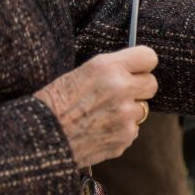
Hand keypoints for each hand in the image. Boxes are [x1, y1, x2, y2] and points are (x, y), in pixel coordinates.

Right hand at [34, 46, 157, 167]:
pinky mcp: (126, 136)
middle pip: (152, 84)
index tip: (138, 69)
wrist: (42, 136)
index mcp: (107, 67)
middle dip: (139, 88)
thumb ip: (112, 70)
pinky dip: (121, 130)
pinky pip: (133, 129)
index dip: (143, 64)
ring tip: (102, 114)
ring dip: (128, 111)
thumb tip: (136, 70)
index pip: (148, 57)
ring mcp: (126, 115)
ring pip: (142, 109)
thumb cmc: (56, 102)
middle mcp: (121, 89)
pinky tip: (99, 129)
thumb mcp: (80, 73)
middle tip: (121, 93)